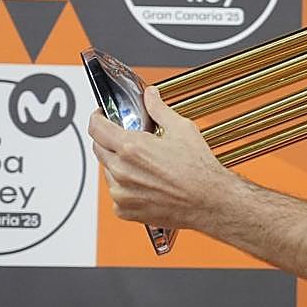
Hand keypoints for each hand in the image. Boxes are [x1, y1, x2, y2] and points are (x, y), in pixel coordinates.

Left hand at [87, 86, 237, 230]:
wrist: (209, 201)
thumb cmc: (199, 171)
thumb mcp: (182, 129)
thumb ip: (159, 109)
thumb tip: (151, 96)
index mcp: (132, 148)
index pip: (96, 127)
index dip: (97, 117)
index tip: (102, 116)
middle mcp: (122, 171)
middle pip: (99, 148)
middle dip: (110, 140)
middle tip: (129, 140)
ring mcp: (121, 192)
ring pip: (108, 171)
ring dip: (119, 164)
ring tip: (144, 164)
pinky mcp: (125, 209)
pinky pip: (117, 193)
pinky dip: (126, 186)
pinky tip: (146, 182)